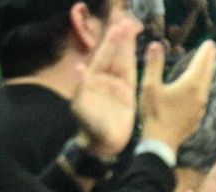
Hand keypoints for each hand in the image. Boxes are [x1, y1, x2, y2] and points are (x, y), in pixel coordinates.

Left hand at [70, 14, 144, 157]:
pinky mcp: (127, 94)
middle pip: (114, 54)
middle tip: (129, 22)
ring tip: (134, 30)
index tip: (118, 28)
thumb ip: (81, 87)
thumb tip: (79, 67)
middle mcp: (105, 79)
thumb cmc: (89, 127)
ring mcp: (117, 86)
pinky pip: (131, 74)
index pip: (103, 55)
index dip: (111, 42)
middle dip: (120, 39)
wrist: (102, 144)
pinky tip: (137, 51)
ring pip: (123, 61)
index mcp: (93, 79)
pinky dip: (133, 62)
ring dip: (128, 46)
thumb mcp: (81, 108)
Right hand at [138, 40, 215, 150]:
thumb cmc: (154, 113)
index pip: (200, 64)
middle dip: (209, 60)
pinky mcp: (197, 116)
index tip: (210, 43)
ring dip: (207, 74)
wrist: (162, 141)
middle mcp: (200, 96)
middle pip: (207, 74)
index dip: (205, 53)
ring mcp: (200, 107)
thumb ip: (154, 64)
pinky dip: (202, 87)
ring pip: (206, 86)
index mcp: (190, 86)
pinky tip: (199, 90)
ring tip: (206, 67)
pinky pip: (202, 97)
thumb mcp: (149, 86)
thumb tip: (156, 44)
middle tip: (213, 50)